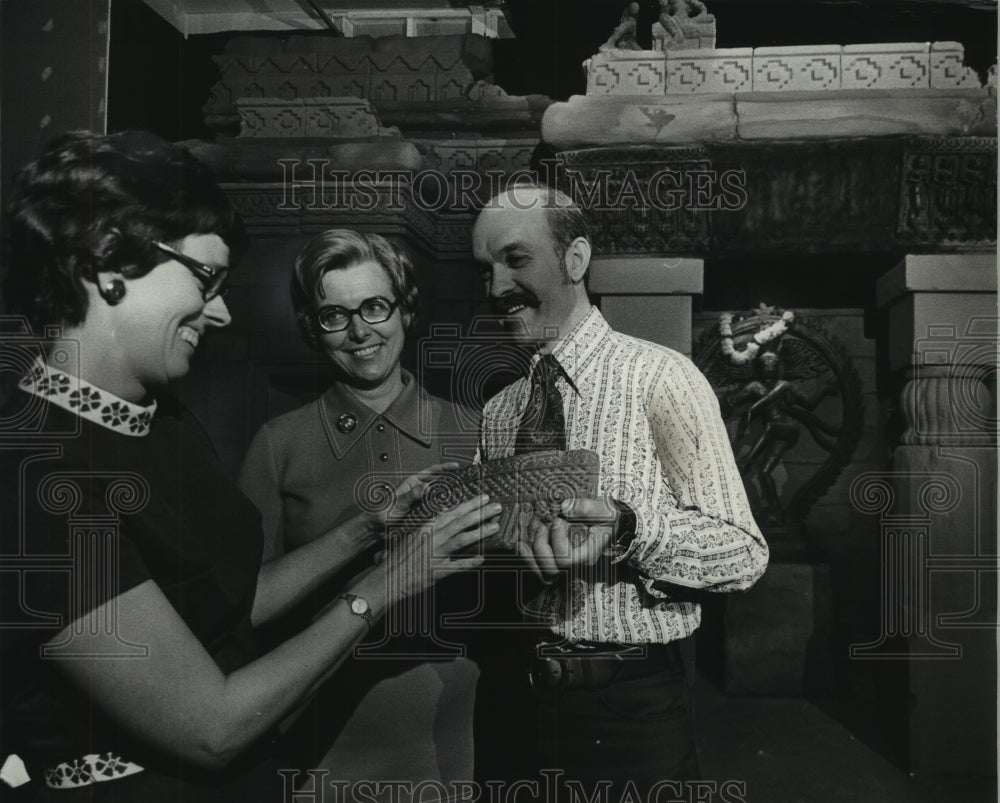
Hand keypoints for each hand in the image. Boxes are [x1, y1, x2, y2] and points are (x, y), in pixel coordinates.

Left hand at [360, 462, 460, 540]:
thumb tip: (425, 488)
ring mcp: (419, 501)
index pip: (431, 471)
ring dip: (446, 495)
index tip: (455, 466)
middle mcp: (417, 490)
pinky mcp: (421, 511)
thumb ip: (412, 495)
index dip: (444, 467)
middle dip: (449, 481)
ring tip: (458, 495)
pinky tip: (447, 510)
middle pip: (437, 482)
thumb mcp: (398, 502)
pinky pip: (434, 507)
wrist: (377, 527)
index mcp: (412, 483)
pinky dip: (442, 507)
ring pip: (437, 495)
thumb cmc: (382, 512)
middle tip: (461, 482)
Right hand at [383, 494, 502, 599]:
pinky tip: (482, 559)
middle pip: (459, 522)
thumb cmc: (398, 558)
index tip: (483, 498)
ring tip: (494, 526)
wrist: (387, 578)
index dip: (469, 505)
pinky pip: (456, 566)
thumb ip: (430, 530)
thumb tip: (444, 521)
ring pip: (460, 539)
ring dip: (479, 532)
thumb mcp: (413, 537)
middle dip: (480, 513)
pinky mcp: (436, 571)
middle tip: (496, 507)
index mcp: (426, 528)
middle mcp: (432, 538)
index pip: (452, 512)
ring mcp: (434, 554)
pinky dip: (469, 563)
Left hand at [518, 496, 617, 582]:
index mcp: (588, 555)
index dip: (558, 541)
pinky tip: (522, 541)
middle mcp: (576, 566)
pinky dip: (526, 556)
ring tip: (530, 533)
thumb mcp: (601, 509)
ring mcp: (564, 567)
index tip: (558, 520)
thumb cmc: (603, 518)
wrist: (605, 524)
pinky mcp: (555, 563)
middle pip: (551, 570)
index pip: (567, 559)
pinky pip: (537, 569)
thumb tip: (564, 507)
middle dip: (541, 546)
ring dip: (530, 554)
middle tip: (542, 526)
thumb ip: (586, 508)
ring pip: (541, 574)